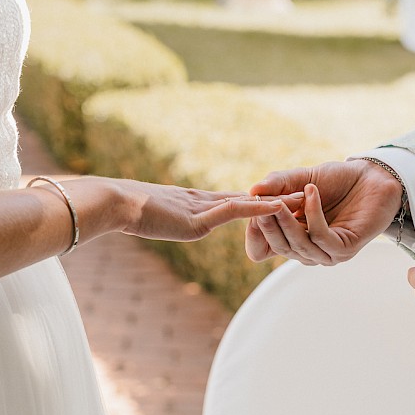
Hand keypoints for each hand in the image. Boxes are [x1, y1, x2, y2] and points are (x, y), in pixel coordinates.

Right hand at [113, 180, 299, 241]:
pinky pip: (234, 211)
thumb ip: (161, 218)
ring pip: (247, 204)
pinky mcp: (198, 219)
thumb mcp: (146, 217)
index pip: (231, 202)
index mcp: (192, 205)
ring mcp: (201, 210)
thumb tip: (156, 220)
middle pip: (246, 199)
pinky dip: (257, 209)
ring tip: (302, 198)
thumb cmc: (121, 211)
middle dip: (274, 198)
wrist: (111, 204)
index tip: (277, 198)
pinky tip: (277, 207)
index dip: (256, 201)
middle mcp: (201, 204)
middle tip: (302, 193)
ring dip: (276, 202)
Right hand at [245, 160, 402, 264]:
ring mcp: (326, 253)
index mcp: (291, 238)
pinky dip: (313, 214)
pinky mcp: (345, 249)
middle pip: (278, 247)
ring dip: (287, 220)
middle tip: (262, 202)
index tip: (251, 208)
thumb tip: (252, 191)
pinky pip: (320, 237)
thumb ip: (276, 184)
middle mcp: (307, 251)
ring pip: (298, 244)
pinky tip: (310, 193)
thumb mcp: (299, 178)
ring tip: (284, 199)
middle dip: (268, 224)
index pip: (260, 251)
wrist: (372, 177)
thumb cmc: (337, 180)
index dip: (254, 234)